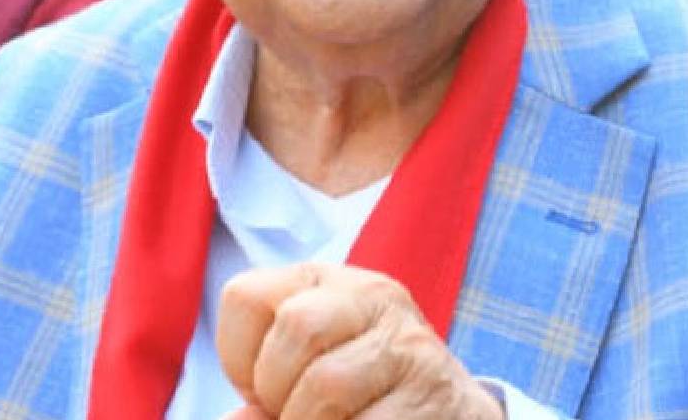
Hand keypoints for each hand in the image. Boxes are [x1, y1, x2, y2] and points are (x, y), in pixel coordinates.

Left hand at [215, 264, 502, 419]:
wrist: (449, 414)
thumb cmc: (361, 394)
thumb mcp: (308, 371)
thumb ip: (264, 388)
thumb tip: (239, 419)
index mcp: (323, 281)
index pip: (245, 297)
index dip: (238, 358)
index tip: (262, 390)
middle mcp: (370, 294)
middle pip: (294, 327)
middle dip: (277, 391)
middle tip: (298, 414)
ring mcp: (407, 339)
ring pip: (327, 382)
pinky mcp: (431, 386)